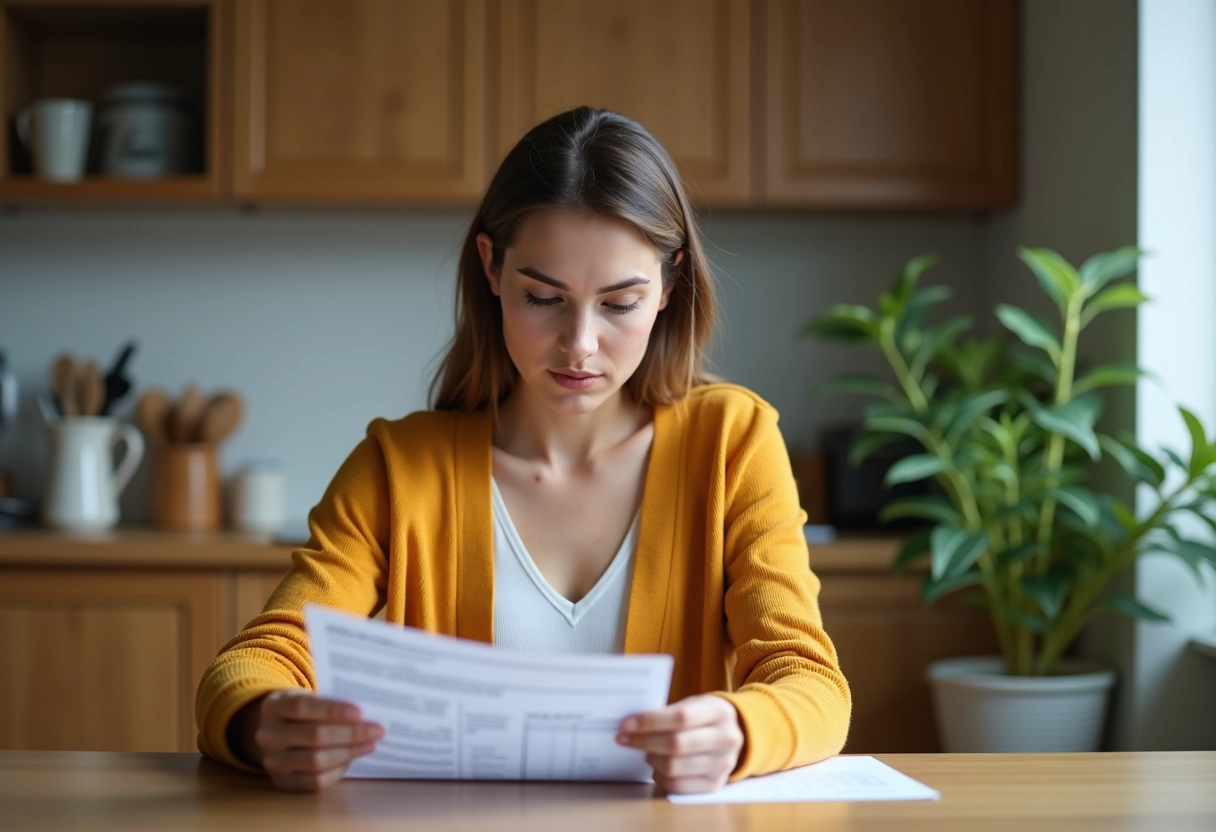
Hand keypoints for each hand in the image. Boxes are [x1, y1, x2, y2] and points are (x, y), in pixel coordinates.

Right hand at [232, 689, 384, 791]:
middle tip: (377, 730)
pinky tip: (352, 759)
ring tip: (370, 744)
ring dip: (349, 753)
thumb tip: (366, 715)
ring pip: (315, 761)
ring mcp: (272, 762)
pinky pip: (314, 782)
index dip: (332, 710)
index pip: (302, 707)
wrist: (277, 732)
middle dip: (350, 734)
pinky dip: (337, 771)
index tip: (360, 712)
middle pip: (313, 736)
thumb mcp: (309, 697)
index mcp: (274, 706)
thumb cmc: (303, 711)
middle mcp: (268, 735)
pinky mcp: (283, 782)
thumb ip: (331, 703)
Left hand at [616, 694, 744, 793]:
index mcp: (719, 712)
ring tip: (646, 751)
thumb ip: (668, 713)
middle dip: (644, 742)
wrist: (736, 734)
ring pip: (674, 767)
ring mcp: (723, 765)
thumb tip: (631, 724)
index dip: (650, 722)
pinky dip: (660, 777)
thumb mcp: (694, 704)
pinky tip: (656, 767)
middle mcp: (725, 739)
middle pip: (676, 745)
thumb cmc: (704, 717)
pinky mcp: (715, 784)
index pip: (681, 717)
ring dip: (652, 759)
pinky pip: (678, 786)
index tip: (626, 724)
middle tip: (625, 738)